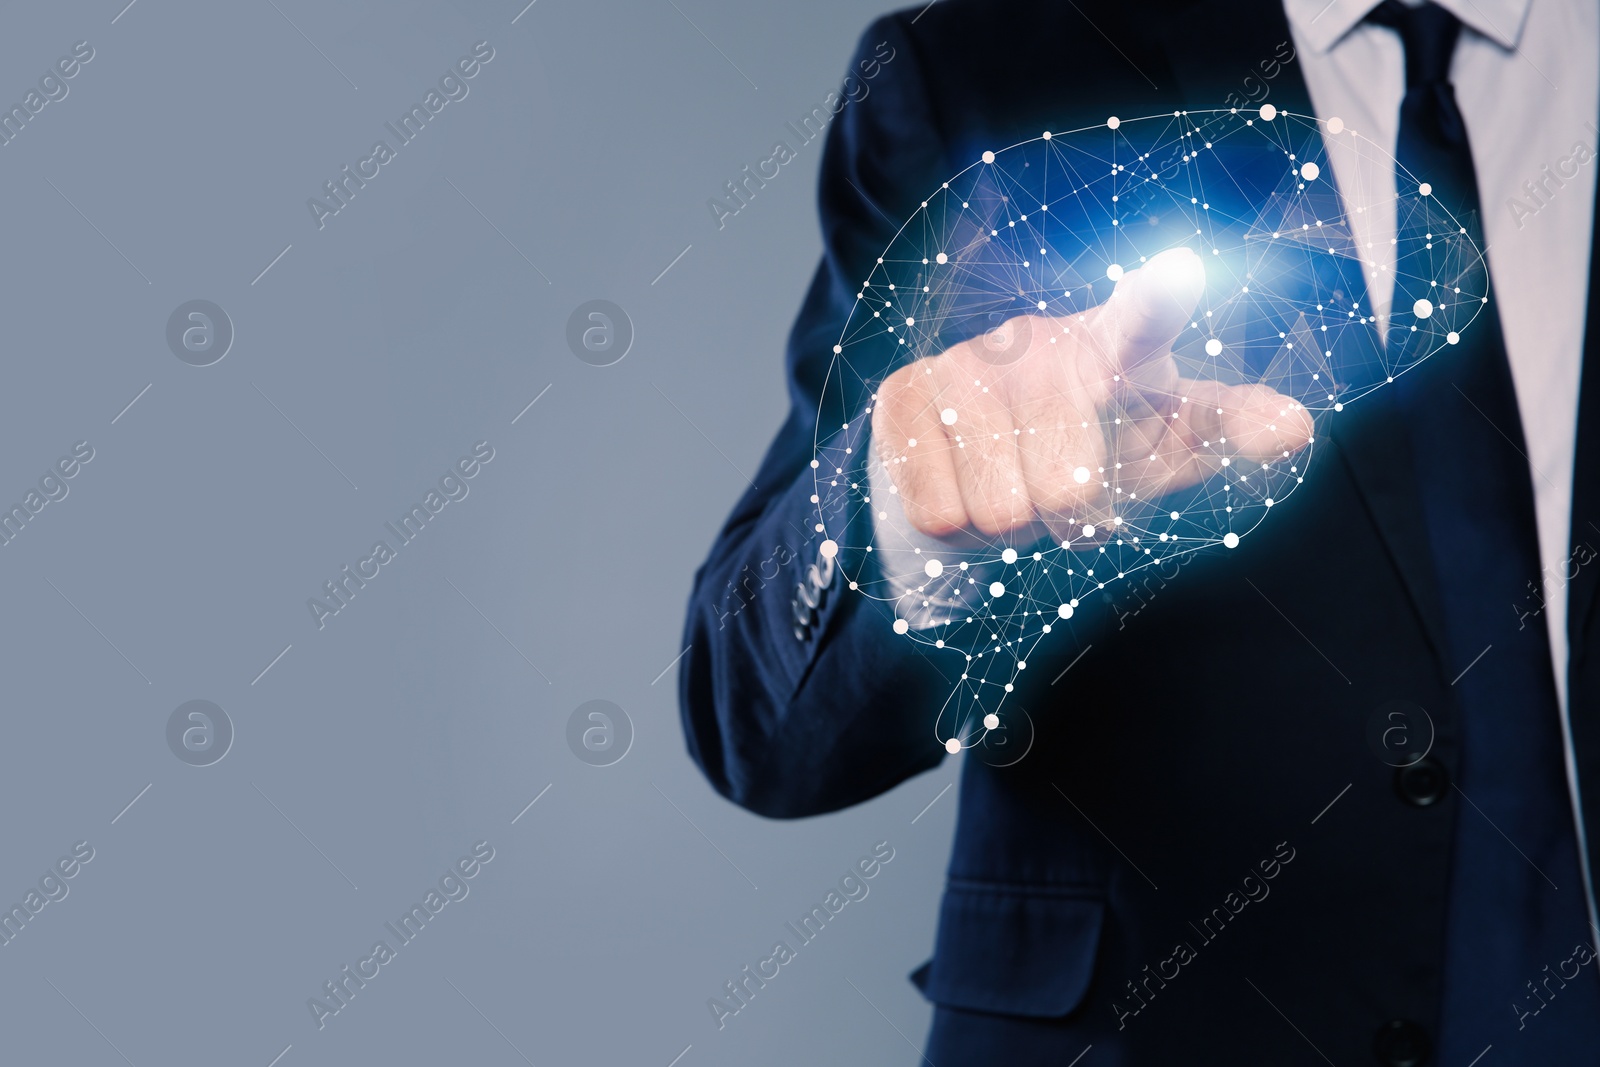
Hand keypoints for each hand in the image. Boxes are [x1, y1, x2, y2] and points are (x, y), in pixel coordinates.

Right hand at [871, 247, 1313, 541]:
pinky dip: (957, 526)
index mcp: (1116, 349)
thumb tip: (1297, 429)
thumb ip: (1227, 432)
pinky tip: (964, 490)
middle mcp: (1038, 342)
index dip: (1159, 299)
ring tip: (1010, 489)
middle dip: (1068, 522)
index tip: (1179, 272)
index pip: (1144, 323)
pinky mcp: (903, 394)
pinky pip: (940, 513)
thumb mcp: (1166, 444)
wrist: (978, 462)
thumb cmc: (1093, 448)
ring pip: (1000, 511)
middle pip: (1067, 490)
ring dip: (1009, 528)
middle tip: (1060, 497)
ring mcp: (965, 363)